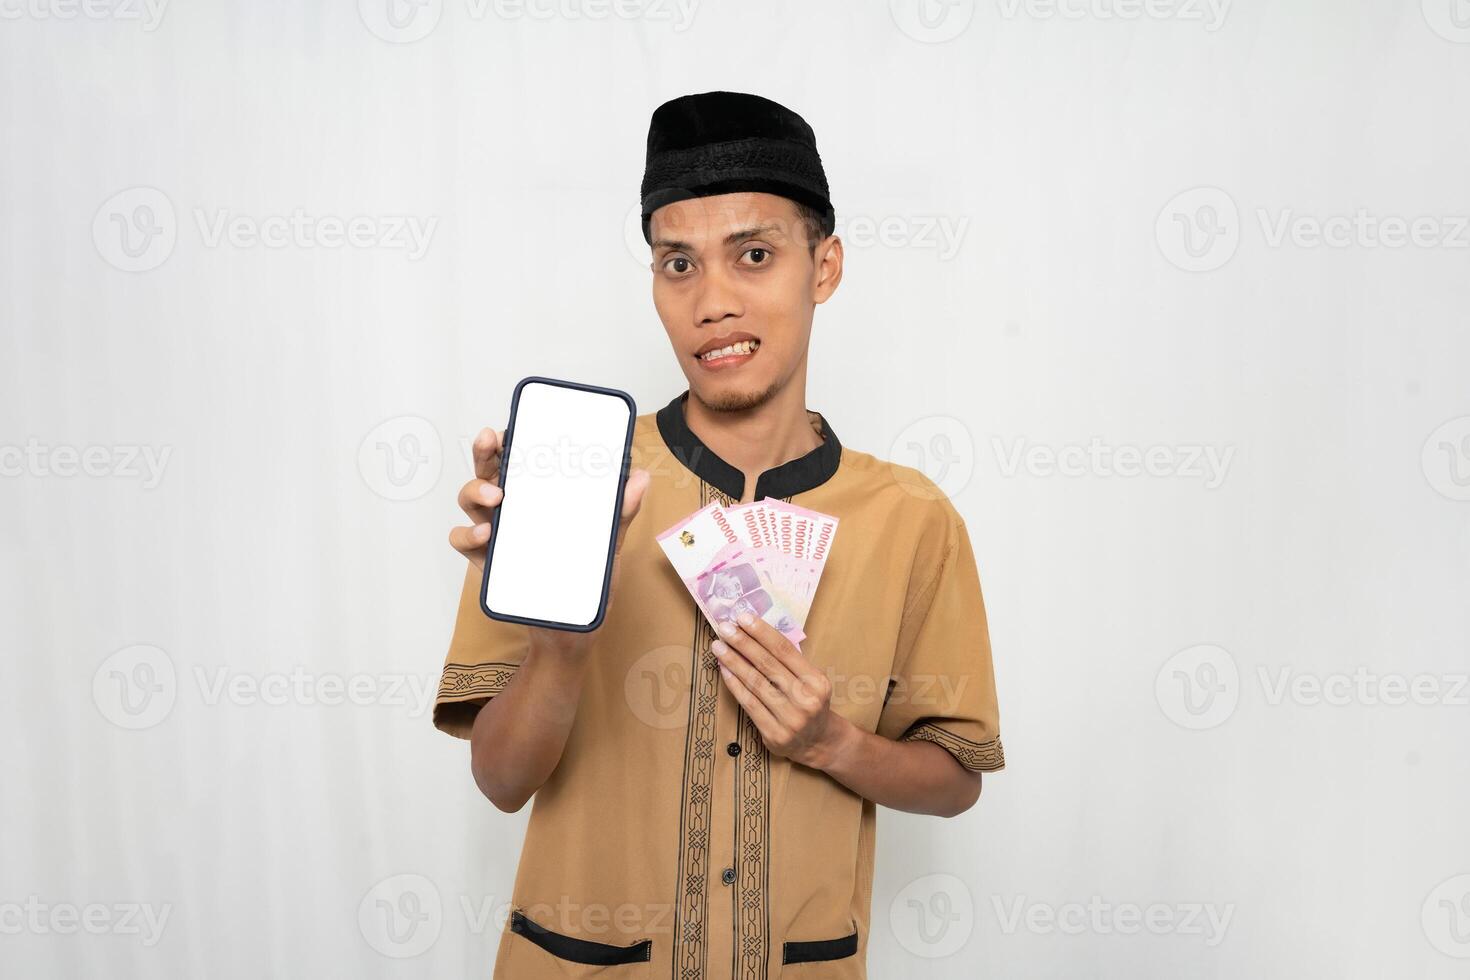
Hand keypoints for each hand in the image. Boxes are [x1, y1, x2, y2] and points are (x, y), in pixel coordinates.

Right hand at [449, 425, 650, 652]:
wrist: (570, 630)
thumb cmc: (585, 581)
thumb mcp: (607, 544)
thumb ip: (620, 512)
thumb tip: (640, 478)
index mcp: (537, 498)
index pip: (517, 460)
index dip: (508, 440)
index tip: (507, 427)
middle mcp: (512, 510)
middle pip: (488, 471)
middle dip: (484, 452)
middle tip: (491, 441)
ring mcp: (496, 534)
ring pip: (470, 500)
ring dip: (475, 492)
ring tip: (496, 498)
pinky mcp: (485, 561)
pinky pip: (462, 540)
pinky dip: (467, 534)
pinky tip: (486, 535)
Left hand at [710, 612, 850, 769]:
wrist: (818, 741)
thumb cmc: (809, 702)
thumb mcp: (810, 679)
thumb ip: (789, 661)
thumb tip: (754, 634)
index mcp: (817, 681)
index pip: (785, 650)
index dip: (762, 632)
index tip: (743, 617)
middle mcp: (805, 700)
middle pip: (767, 665)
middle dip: (743, 643)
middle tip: (724, 628)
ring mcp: (790, 719)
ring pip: (755, 683)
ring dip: (733, 661)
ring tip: (718, 646)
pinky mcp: (774, 734)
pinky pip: (749, 703)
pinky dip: (734, 684)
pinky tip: (724, 670)